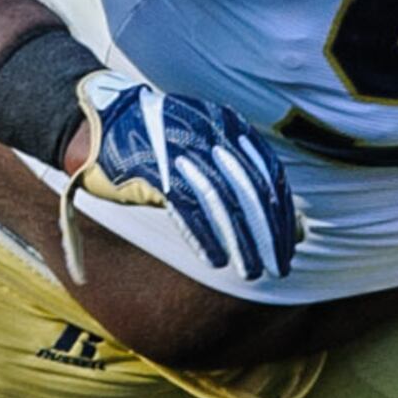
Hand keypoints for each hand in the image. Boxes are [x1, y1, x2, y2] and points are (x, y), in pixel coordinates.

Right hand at [68, 71, 304, 284]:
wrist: (103, 125)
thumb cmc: (161, 146)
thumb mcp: (208, 152)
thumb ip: (246, 181)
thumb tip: (294, 225)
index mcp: (229, 126)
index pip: (268, 175)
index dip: (282, 216)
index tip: (290, 248)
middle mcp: (210, 133)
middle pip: (251, 191)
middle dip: (269, 234)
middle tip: (279, 268)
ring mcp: (182, 149)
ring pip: (222, 202)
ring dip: (241, 242)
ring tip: (252, 272)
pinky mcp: (154, 168)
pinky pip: (187, 207)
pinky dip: (204, 236)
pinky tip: (216, 260)